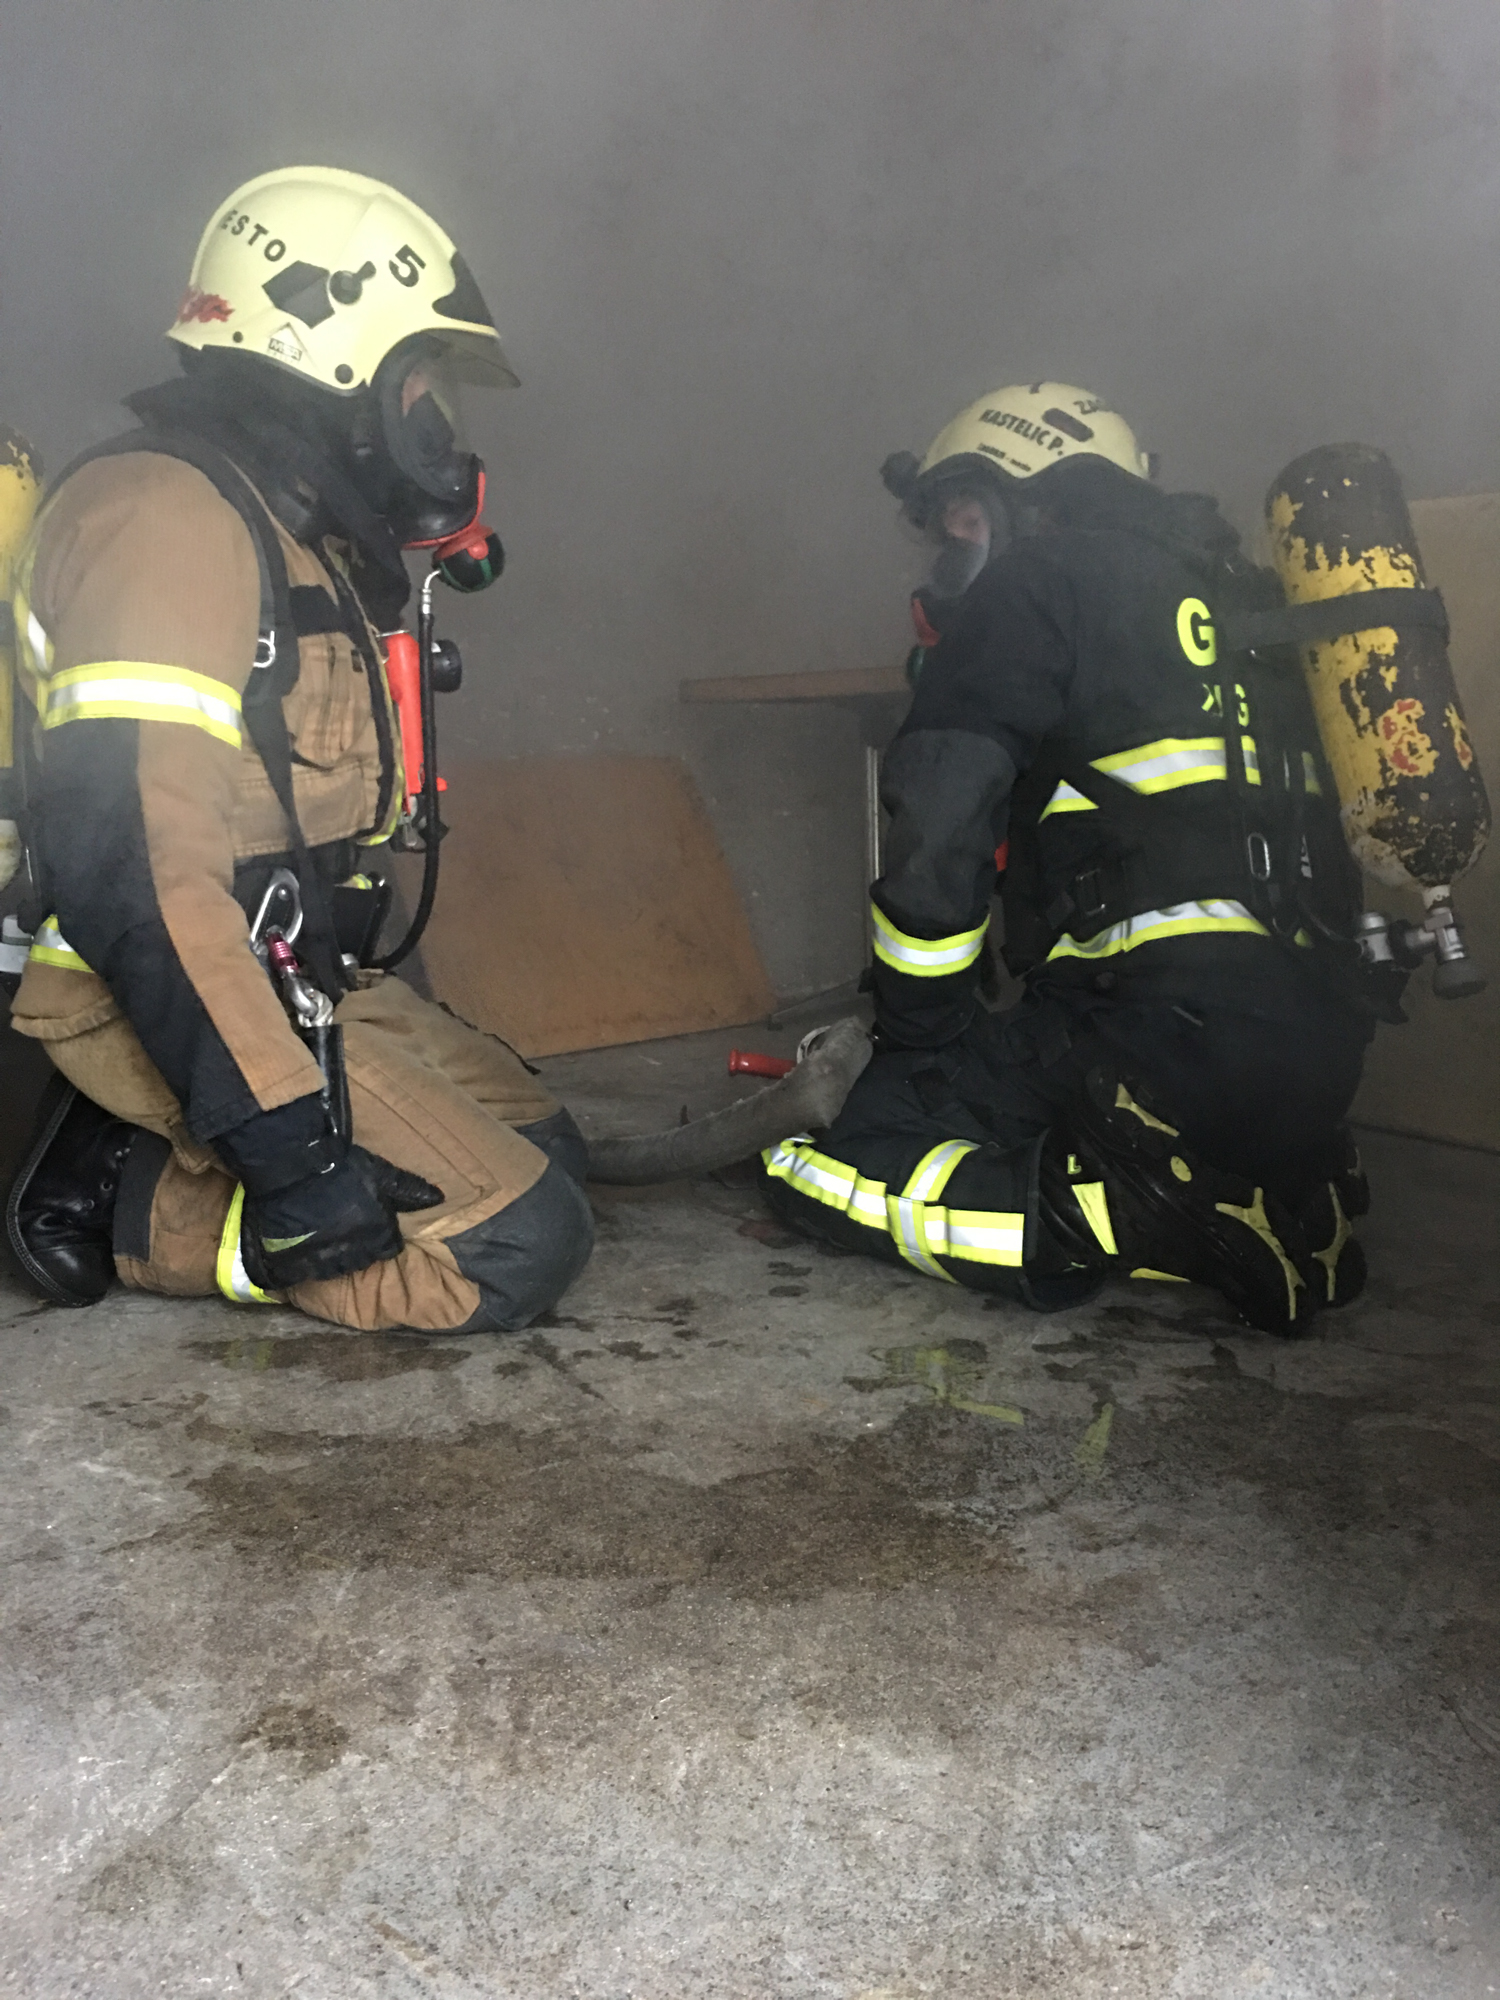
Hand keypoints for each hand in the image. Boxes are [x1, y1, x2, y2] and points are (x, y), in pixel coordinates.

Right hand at [217, 1097, 442, 1288]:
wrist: (292, 1163)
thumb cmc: (341, 1166)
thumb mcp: (380, 1173)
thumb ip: (409, 1189)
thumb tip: (440, 1198)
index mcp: (377, 1235)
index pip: (387, 1249)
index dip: (380, 1239)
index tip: (369, 1227)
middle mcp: (352, 1253)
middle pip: (360, 1261)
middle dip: (357, 1249)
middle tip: (344, 1231)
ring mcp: (321, 1260)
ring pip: (332, 1269)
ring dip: (331, 1258)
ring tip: (323, 1240)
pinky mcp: (291, 1263)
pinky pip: (301, 1274)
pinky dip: (302, 1266)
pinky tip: (300, 1251)